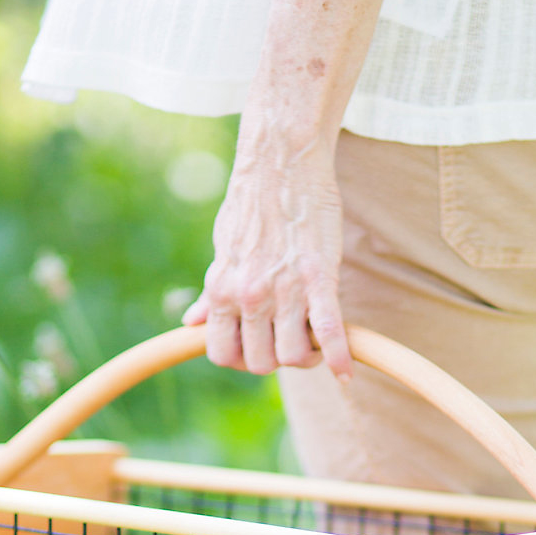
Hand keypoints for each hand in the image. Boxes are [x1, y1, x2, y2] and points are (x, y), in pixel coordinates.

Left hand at [183, 133, 353, 381]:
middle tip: (289, 342)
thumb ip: (211, 293)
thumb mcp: (222, 251)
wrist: (281, 161)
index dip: (240, 360)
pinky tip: (345, 373)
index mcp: (222, 290)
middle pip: (260, 363)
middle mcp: (250, 296)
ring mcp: (285, 290)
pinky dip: (339, 358)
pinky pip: (329, 332)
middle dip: (275, 360)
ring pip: (293, 356)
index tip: (257, 348)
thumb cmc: (251, 204)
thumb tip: (190, 322)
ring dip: (306, 357)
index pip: (222, 355)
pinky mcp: (319, 279)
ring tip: (313, 340)